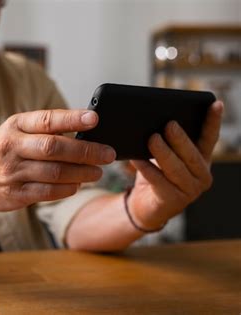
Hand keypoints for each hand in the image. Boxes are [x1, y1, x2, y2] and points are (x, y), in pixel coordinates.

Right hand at [0, 109, 115, 211]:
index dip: (72, 119)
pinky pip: (48, 191)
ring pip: (55, 172)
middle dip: (86, 151)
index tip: (95, 119)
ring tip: (98, 171)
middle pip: (54, 148)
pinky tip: (77, 185)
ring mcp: (12, 172)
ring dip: (81, 172)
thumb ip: (43, 129)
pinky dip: (67, 189)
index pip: (47, 120)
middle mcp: (12, 147)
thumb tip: (84, 129)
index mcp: (14, 126)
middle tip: (108, 153)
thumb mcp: (14, 132)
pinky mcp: (15, 193)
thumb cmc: (2, 151)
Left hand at [128, 101, 223, 228]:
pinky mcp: (174, 201)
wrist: (145, 205)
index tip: (216, 103)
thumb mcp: (162, 156)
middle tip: (169, 124)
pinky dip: (146, 168)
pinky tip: (136, 158)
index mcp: (201, 159)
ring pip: (176, 168)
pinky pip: (158, 181)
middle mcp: (201, 175)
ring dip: (163, 152)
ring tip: (152, 139)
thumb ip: (165, 141)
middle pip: (191, 154)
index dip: (213, 121)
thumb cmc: (154, 174)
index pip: (209, 138)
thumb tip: (154, 121)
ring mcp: (190, 190)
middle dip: (180, 138)